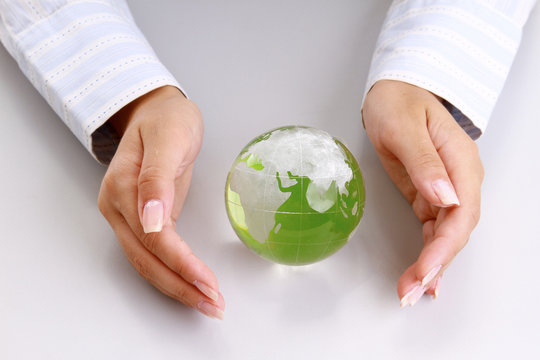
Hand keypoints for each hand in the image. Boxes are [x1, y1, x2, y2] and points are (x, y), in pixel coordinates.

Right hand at [98, 86, 224, 318]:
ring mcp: (126, 214)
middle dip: (181, 286)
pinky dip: (173, 271)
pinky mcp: (140, 218)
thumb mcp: (169, 139)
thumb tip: (150, 221)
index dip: (181, 264)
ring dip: (177, 286)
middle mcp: (119, 207)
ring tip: (207, 302)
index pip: (154, 238)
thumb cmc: (168, 119)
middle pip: (147, 259)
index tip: (207, 282)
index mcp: (123, 188)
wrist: (157, 109)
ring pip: (148, 262)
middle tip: (214, 304)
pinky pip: (153, 253)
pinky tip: (192, 282)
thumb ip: (156, 179)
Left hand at [362, 80, 483, 305]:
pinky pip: (433, 229)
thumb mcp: (404, 128)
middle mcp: (459, 180)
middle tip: (411, 291)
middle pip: (455, 231)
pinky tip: (422, 273)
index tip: (426, 270)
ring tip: (411, 291)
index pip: (460, 214)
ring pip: (445, 235)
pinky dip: (428, 252)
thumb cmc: (399, 102)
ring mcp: (446, 189)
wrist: (395, 92)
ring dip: (430, 265)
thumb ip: (424, 163)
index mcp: (459, 163)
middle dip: (436, 264)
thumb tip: (446, 198)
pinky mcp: (429, 194)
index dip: (444, 247)